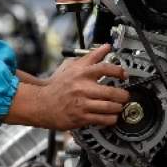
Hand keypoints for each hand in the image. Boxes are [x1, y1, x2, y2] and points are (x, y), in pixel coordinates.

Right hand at [7, 44, 129, 129]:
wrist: (41, 103)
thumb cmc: (58, 86)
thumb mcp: (73, 66)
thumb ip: (91, 56)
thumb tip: (106, 47)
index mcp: (82, 73)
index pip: (105, 68)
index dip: (119, 71)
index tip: (124, 74)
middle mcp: (83, 88)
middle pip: (111, 92)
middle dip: (123, 95)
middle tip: (125, 95)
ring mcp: (82, 104)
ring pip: (108, 107)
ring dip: (118, 107)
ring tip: (119, 106)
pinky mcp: (80, 117)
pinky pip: (101, 119)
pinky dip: (110, 118)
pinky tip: (111, 116)